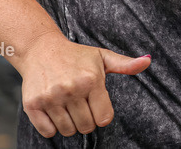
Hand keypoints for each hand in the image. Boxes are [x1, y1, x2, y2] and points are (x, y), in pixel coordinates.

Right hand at [16, 31, 150, 137]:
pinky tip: (54, 110)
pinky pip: (47, 132)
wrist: (40, 48)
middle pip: (86, 127)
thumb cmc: (76, 55)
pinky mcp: (33, 104)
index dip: (102, 115)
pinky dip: (52, 127)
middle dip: (86, 120)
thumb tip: (147, 61)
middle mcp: (71, 89)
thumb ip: (125, 64)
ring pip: (67, 131)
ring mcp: (50, 97)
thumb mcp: (102, 57)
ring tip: (67, 105)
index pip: (104, 119)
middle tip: (80, 104)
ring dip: (69, 124)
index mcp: (91, 80)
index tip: (96, 104)